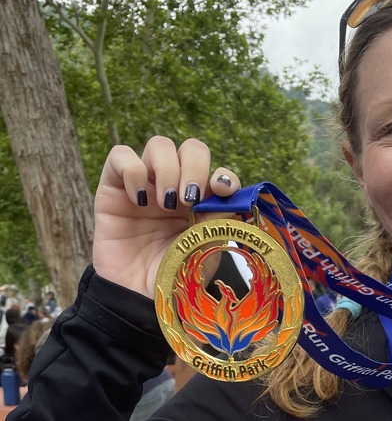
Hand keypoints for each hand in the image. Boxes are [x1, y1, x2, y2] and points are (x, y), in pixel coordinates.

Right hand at [92, 136, 240, 297]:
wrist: (138, 298)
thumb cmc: (174, 275)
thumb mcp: (206, 247)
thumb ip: (219, 217)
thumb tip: (226, 189)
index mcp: (204, 200)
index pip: (217, 170)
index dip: (223, 175)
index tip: (221, 190)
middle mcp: (176, 186)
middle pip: (191, 148)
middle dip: (194, 166)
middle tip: (189, 199)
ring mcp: (146, 184)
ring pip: (159, 145)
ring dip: (168, 168)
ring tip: (166, 203)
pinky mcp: (114, 188)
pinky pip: (120, 156)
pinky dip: (133, 170)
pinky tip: (140, 200)